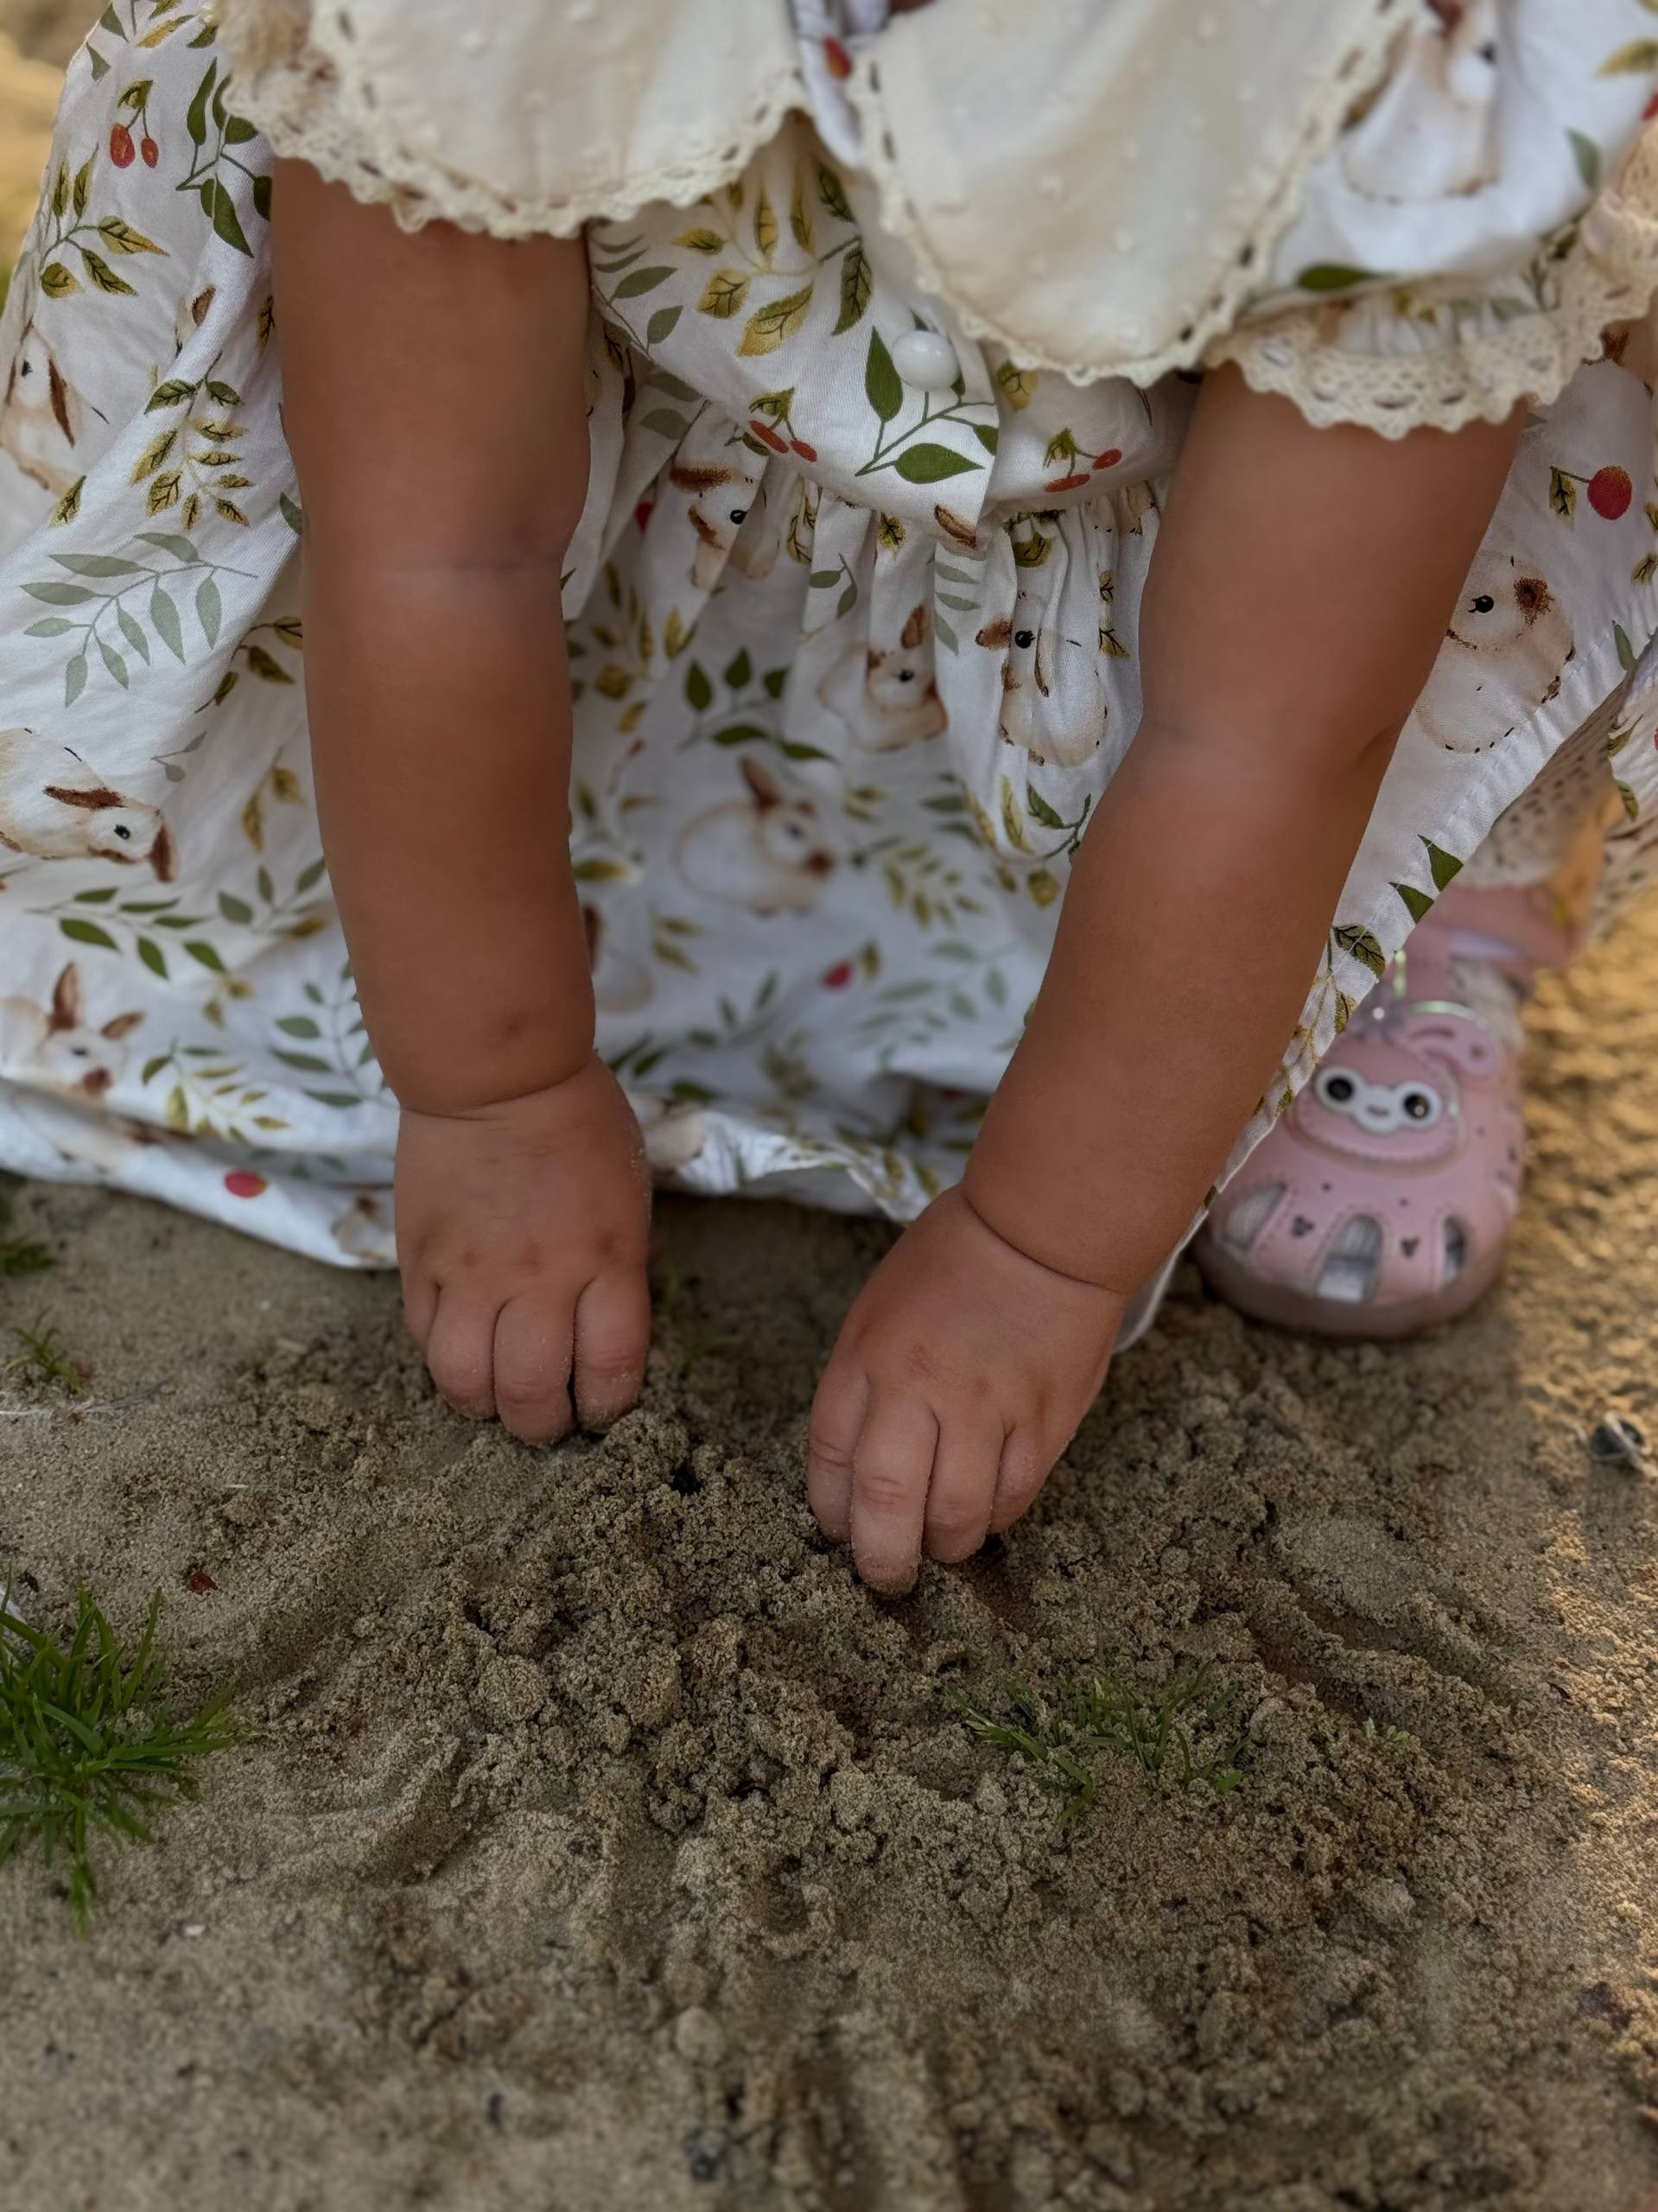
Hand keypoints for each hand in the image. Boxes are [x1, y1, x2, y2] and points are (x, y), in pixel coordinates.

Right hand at [395, 1056, 651, 1441]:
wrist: (495, 1074)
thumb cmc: (578, 1122)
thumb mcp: (628, 1195)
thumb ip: (618, 1266)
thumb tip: (605, 1325)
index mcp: (607, 1260)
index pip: (612, 1368)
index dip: (609, 1407)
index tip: (603, 1409)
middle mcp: (540, 1280)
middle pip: (534, 1392)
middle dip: (544, 1426)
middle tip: (547, 1420)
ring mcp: (473, 1275)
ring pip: (467, 1381)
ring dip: (485, 1404)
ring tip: (496, 1398)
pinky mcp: (420, 1262)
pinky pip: (425, 1339)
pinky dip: (444, 1360)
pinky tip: (463, 1352)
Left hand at [807, 1187, 1124, 1590]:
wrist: (1045, 1230)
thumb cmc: (954, 1263)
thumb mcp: (879, 1309)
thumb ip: (866, 1384)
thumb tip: (858, 1466)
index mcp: (868, 1356)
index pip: (830, 1457)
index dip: (831, 1511)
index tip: (840, 1530)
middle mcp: (920, 1386)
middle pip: (887, 1502)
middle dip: (882, 1559)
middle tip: (888, 1577)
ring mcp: (987, 1406)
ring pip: (958, 1514)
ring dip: (946, 1545)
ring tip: (945, 1543)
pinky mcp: (1045, 1420)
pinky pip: (1015, 1495)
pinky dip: (997, 1516)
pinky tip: (989, 1508)